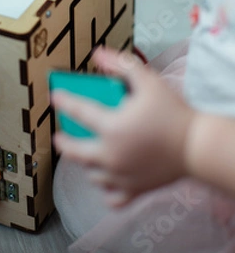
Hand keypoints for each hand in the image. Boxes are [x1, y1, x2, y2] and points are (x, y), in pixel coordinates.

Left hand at [51, 47, 194, 205]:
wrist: (197, 145)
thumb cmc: (173, 112)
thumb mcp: (147, 80)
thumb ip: (121, 64)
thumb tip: (97, 54)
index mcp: (111, 128)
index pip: (79, 112)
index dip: (64, 101)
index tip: (55, 97)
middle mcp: (111, 155)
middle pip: (75, 152)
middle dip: (64, 142)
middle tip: (59, 136)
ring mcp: (121, 176)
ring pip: (92, 174)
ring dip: (86, 164)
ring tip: (87, 153)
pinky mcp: (135, 190)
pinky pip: (111, 197)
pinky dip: (106, 189)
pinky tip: (107, 178)